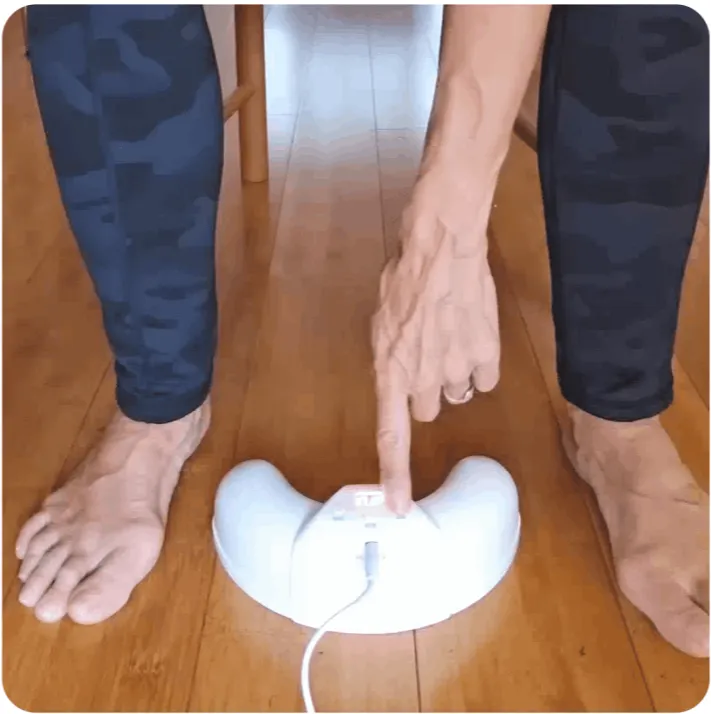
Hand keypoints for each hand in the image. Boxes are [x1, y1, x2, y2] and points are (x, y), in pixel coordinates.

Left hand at [371, 179, 499, 513]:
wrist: (443, 250)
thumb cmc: (403, 279)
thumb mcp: (381, 321)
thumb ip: (390, 357)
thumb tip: (402, 373)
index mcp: (389, 371)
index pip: (391, 435)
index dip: (395, 474)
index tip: (399, 507)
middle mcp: (423, 379)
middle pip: (427, 411)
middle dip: (426, 391)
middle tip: (426, 355)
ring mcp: (457, 370)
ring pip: (457, 394)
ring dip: (452, 376)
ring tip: (449, 338)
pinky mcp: (487, 357)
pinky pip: (485, 379)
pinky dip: (478, 364)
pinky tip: (471, 336)